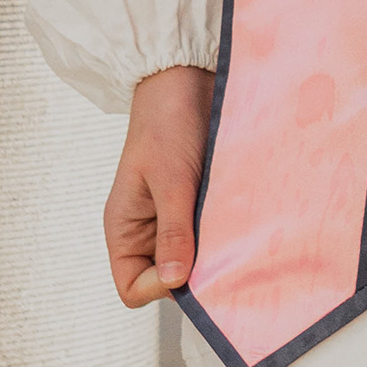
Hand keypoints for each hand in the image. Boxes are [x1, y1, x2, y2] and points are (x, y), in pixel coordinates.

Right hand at [104, 66, 212, 307]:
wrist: (186, 79)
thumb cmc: (167, 122)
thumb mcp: (170, 179)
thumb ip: (172, 230)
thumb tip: (174, 281)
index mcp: (125, 229)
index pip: (133, 287)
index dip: (159, 286)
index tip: (189, 264)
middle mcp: (148, 230)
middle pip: (166, 280)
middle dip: (193, 272)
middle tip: (221, 252)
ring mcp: (175, 220)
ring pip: (194, 259)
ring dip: (214, 252)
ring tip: (233, 232)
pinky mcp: (200, 206)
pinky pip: (212, 236)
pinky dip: (226, 234)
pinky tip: (241, 221)